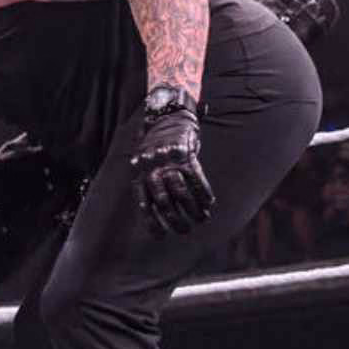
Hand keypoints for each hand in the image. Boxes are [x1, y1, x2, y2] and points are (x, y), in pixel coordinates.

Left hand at [131, 109, 214, 236]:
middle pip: (162, 201)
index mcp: (139, 171)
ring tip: (200, 220)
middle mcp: (151, 167)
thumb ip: (148, 180)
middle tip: (184, 231)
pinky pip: (196, 178)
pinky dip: (203, 193)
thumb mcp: (144, 159)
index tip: (160, 236)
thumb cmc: (156, 141)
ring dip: (192, 210)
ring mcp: (169, 160)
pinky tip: (209, 204)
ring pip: (181, 192)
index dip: (152, 222)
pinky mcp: (186, 153)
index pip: (144, 203)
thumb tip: (158, 209)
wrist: (167, 112)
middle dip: (174, 220)